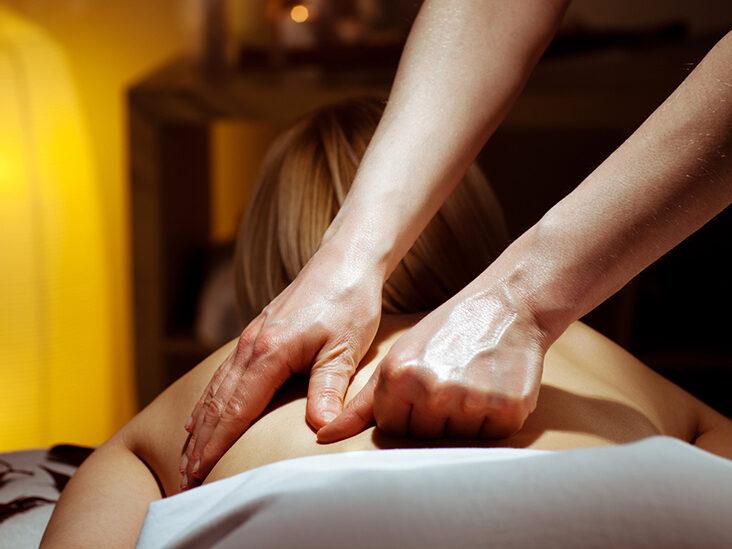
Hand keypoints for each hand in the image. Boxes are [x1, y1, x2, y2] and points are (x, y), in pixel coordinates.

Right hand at [180, 245, 382, 489]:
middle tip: (184, 483)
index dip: (214, 446)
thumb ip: (328, 387)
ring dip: (199, 428)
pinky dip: (208, 403)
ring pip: (215, 391)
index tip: (196, 476)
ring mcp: (250, 340)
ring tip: (186, 460)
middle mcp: (251, 347)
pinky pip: (223, 376)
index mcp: (269, 353)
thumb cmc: (348, 303)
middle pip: (216, 405)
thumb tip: (320, 428)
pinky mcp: (256, 336)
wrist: (343, 262)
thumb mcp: (345, 347)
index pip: (234, 410)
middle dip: (198, 446)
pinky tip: (201, 418)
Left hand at [317, 282, 548, 442]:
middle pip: (424, 438)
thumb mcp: (398, 358)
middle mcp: (432, 390)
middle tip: (451, 379)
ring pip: (457, 441)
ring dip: (465, 420)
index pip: (392, 429)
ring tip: (471, 381)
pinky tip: (492, 388)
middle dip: (435, 417)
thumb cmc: (447, 332)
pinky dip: (493, 419)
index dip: (408, 411)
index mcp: (399, 376)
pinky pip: (491, 437)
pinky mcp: (507, 409)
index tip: (423, 385)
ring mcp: (471, 401)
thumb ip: (361, 403)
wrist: (506, 307)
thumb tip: (323, 436)